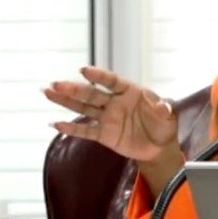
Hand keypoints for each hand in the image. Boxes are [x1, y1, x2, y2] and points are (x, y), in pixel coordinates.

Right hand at [43, 66, 177, 163]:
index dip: (99, 76)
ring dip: (65, 100)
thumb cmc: (164, 126)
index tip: (83, 70)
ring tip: (48, 92)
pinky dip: (71, 128)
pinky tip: (56, 123)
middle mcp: (114, 102)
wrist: (159, 148)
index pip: (111, 81)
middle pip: (91, 94)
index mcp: (130, 91)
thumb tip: (162, 104)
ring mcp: (107, 117)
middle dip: (73, 89)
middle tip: (57, 83)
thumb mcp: (169, 116)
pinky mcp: (103, 134)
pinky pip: (85, 130)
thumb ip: (164, 108)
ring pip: (83, 108)